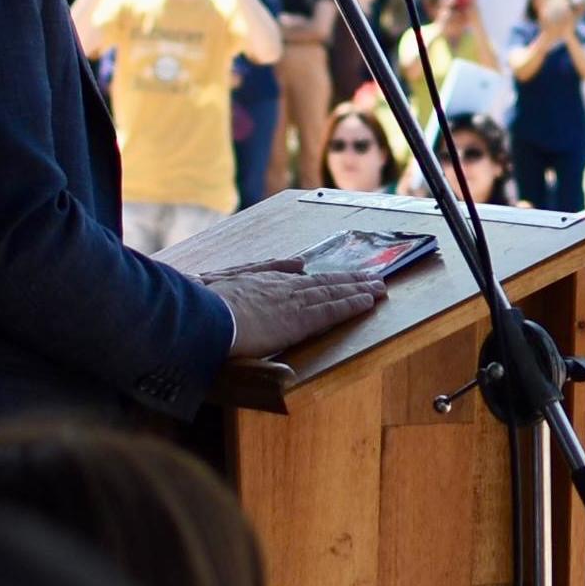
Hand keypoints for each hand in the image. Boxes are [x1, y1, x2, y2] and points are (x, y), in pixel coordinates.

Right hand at [202, 265, 385, 361]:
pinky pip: (333, 309)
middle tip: (375, 278)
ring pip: (334, 292)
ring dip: (359, 289)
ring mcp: (293, 301)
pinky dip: (353, 304)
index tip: (343, 277)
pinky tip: (369, 301)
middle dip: (351, 280)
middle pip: (325, 282)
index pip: (304, 279)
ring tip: (380, 287)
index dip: (326, 278)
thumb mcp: (224, 280)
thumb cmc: (205, 304)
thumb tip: (291, 265)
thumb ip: (257, 271)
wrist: (203, 315)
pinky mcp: (299, 320)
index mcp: (265, 280)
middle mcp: (284, 287)